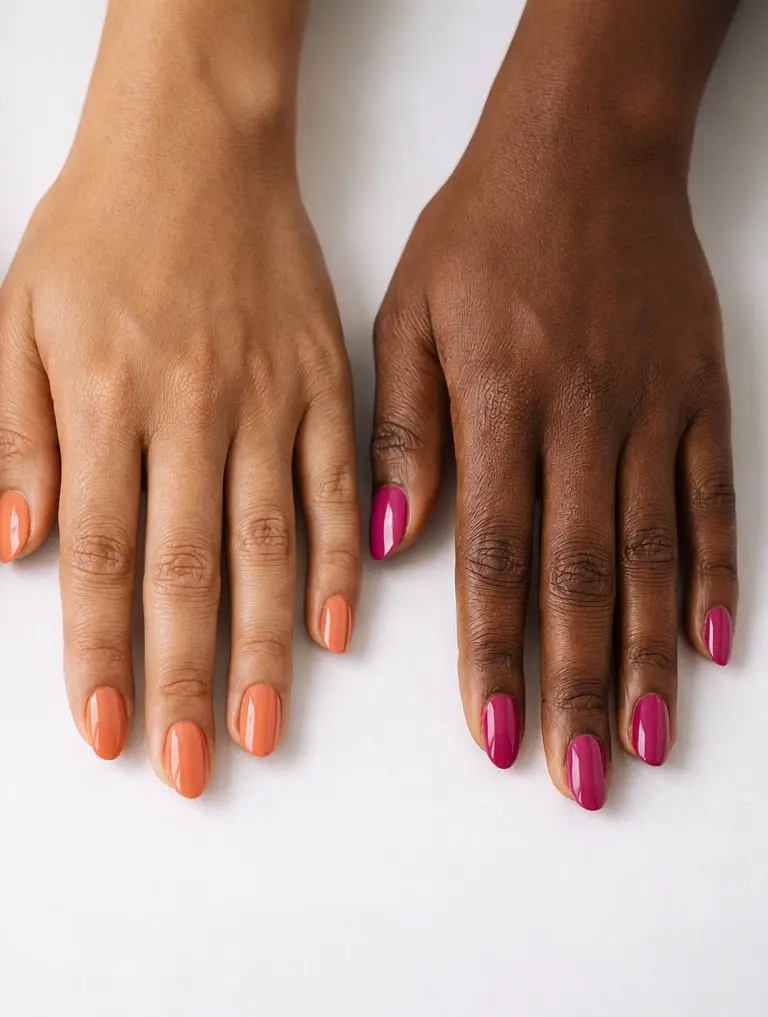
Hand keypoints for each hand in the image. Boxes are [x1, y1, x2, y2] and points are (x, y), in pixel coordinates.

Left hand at [0, 1, 358, 797]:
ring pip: (268, 546)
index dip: (101, 652)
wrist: (195, 141)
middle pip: (186, 570)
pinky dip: (339, 563)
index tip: (105, 732)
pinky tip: (335, 633)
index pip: (97, 552)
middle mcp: (192, 410)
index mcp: (104, 400)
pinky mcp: (329, 380)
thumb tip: (16, 545)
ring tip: (261, 732)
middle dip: (185, 679)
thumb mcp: (16, 320)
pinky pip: (340, 485)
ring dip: (265, 649)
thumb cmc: (93, 233)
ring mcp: (270, 398)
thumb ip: (14, 434)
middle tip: (188, 767)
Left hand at [371, 1, 738, 808]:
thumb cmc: (478, 234)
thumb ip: (400, 434)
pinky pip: (714, 499)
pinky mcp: (702, 395)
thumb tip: (393, 543)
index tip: (496, 734)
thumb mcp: (403, 317)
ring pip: (651, 557)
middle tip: (576, 777)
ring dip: (648, 657)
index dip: (497, 654)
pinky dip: (715, 576)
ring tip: (644, 744)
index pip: (495, 557)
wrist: (586, 147)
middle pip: (581, 580)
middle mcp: (581, 421)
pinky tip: (715, 648)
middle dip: (577, 687)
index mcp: (497, 409)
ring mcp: (652, 412)